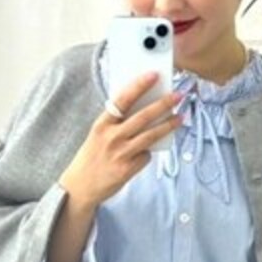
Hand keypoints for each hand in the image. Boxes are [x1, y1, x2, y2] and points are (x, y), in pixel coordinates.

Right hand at [59, 71, 184, 207]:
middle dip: (164, 104)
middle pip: (143, 116)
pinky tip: (145, 153)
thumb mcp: (98, 135)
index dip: (139, 86)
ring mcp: (121, 154)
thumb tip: (143, 109)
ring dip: (168, 125)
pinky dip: (148, 152)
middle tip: (178, 95)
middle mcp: (112, 137)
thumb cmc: (91, 157)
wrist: (80, 186)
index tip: (154, 75)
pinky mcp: (128, 169)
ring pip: (151, 135)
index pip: (123, 100)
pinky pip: (146, 156)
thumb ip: (116, 123)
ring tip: (180, 117)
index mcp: (102, 124)